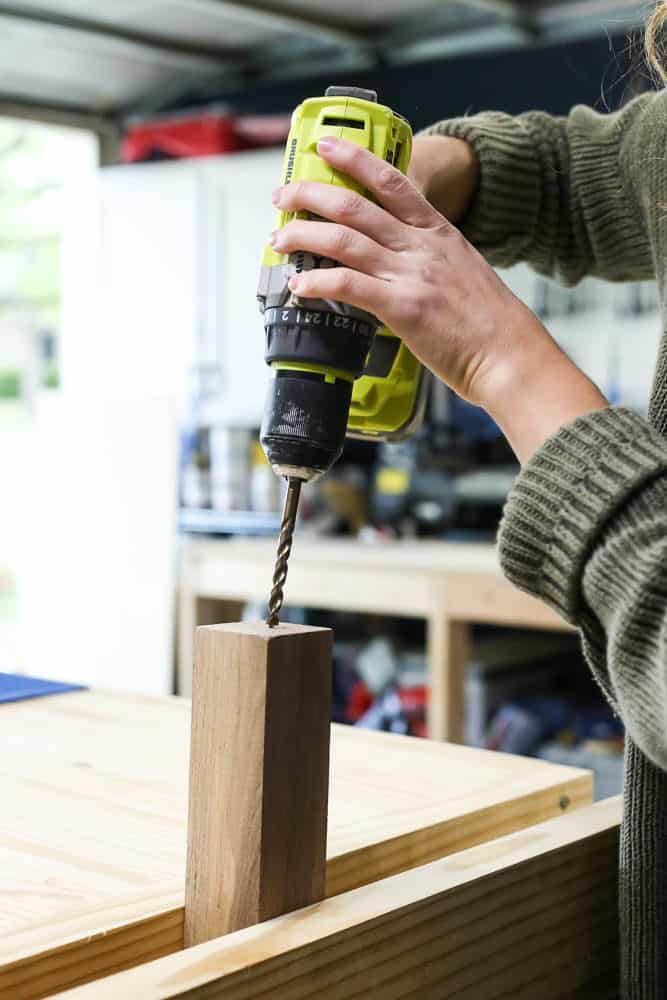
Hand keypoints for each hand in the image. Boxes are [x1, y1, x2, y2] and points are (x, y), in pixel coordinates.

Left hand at [270, 135, 606, 461]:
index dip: (355, 159)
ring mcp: (412, 275)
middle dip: (311, 194)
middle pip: (355, 206)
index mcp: (438, 233)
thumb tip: (396, 266)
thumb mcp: (462, 273)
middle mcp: (422, 247)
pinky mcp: (403, 308)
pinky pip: (349, 286)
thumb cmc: (489, 325)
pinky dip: (318, 284)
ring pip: (344, 241)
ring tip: (280, 239)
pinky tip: (299, 287)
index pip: (392, 181)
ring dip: (304, 236)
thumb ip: (428, 262)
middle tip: (283, 197)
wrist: (510, 356)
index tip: (327, 147)